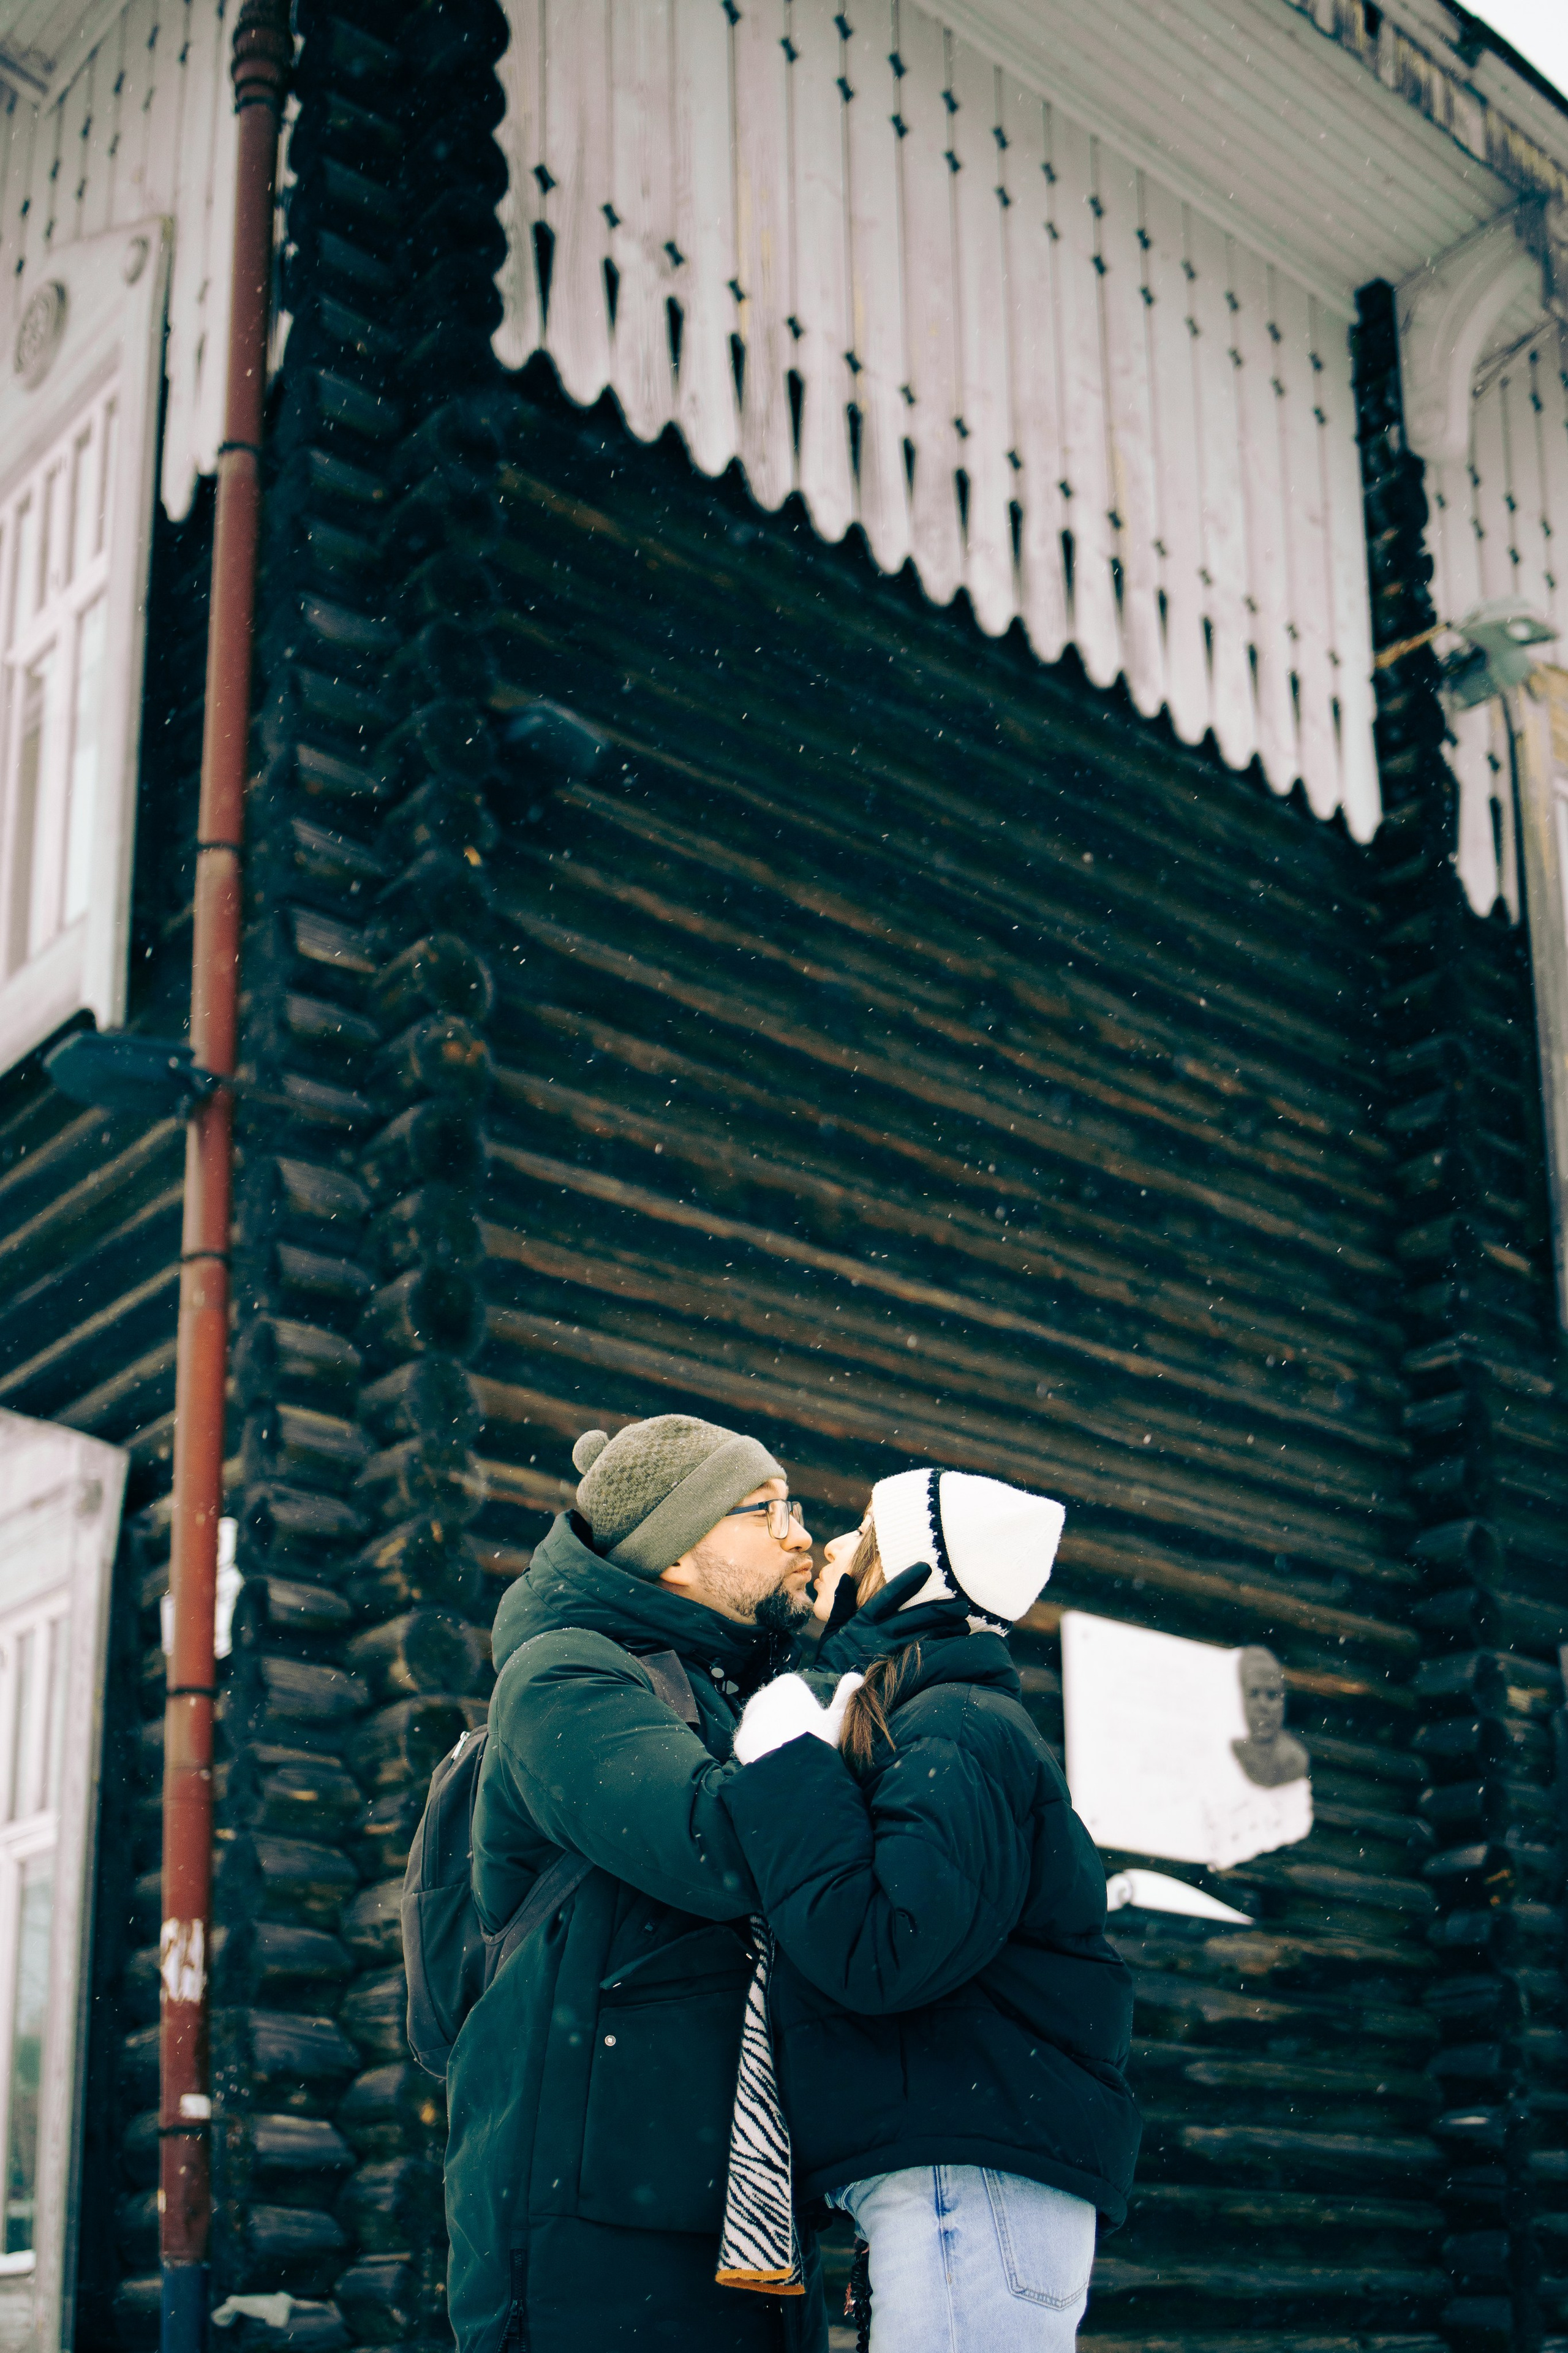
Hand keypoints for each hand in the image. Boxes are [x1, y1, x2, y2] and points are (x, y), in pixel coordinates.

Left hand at [731, 1671, 863, 1764]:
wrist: (790, 1765)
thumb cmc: (817, 1736)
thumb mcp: (837, 1716)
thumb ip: (846, 1695)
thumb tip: (858, 1677)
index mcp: (787, 1684)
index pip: (797, 1699)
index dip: (807, 1715)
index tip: (814, 1729)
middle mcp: (764, 1694)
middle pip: (779, 1713)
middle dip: (787, 1726)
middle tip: (802, 1744)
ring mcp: (749, 1717)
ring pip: (764, 1730)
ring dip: (773, 1741)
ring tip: (788, 1756)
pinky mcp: (740, 1739)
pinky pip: (753, 1748)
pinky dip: (761, 1756)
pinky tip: (773, 1764)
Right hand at [814, 1565, 968, 1674]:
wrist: (827, 1694)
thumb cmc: (831, 1660)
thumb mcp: (833, 1629)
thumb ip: (842, 1603)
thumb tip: (848, 1577)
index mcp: (862, 1621)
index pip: (889, 1595)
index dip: (907, 1581)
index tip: (926, 1567)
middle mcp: (878, 1636)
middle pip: (915, 1617)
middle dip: (941, 1609)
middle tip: (963, 1603)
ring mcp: (889, 1655)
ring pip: (924, 1637)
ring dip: (946, 1630)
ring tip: (965, 1624)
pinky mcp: (896, 1674)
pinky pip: (922, 1659)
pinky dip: (939, 1651)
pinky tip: (955, 1647)